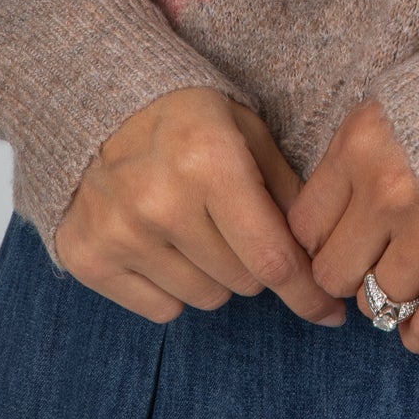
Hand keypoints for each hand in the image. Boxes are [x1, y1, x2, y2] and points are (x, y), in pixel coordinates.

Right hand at [57, 86, 346, 326]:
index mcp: (210, 162)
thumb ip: (287, 189)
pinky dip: (173, 287)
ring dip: (214, 274)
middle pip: (242, 282)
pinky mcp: (87, 257)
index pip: (271, 256)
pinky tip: (163, 243)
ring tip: (196, 226)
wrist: (99, 105)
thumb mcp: (248, 130)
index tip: (331, 314)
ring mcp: (119, 233)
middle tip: (238, 223)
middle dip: (254, 261)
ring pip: (204, 299)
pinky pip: (161, 310)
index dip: (307, 292)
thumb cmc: (188, 116)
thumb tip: (320, 255)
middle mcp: (162, 202)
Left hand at [290, 98, 418, 353]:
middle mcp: (386, 191)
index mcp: (361, 144)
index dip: (321, 238)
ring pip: (376, 304)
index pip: (305, 226)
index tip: (343, 233)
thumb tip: (333, 208)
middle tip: (376, 257)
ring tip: (409, 277)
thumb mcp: (399, 100)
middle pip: (333, 273)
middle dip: (351, 271)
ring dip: (389, 298)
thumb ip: (360, 153)